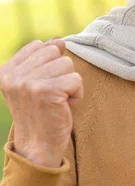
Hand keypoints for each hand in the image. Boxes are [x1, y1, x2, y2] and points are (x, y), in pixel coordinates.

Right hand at [0, 38, 82, 167]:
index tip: (41, 86)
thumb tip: (59, 40)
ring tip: (57, 101)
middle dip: (61, 72)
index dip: (49, 64)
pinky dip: (76, 93)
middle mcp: (13, 75)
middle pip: (55, 52)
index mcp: (6, 71)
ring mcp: (27, 83)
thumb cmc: (42, 111)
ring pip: (67, 64)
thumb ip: (45, 59)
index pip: (40, 45)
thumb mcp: (38, 81)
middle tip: (51, 94)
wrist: (38, 145)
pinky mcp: (46, 91)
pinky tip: (64, 106)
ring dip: (69, 83)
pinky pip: (76, 78)